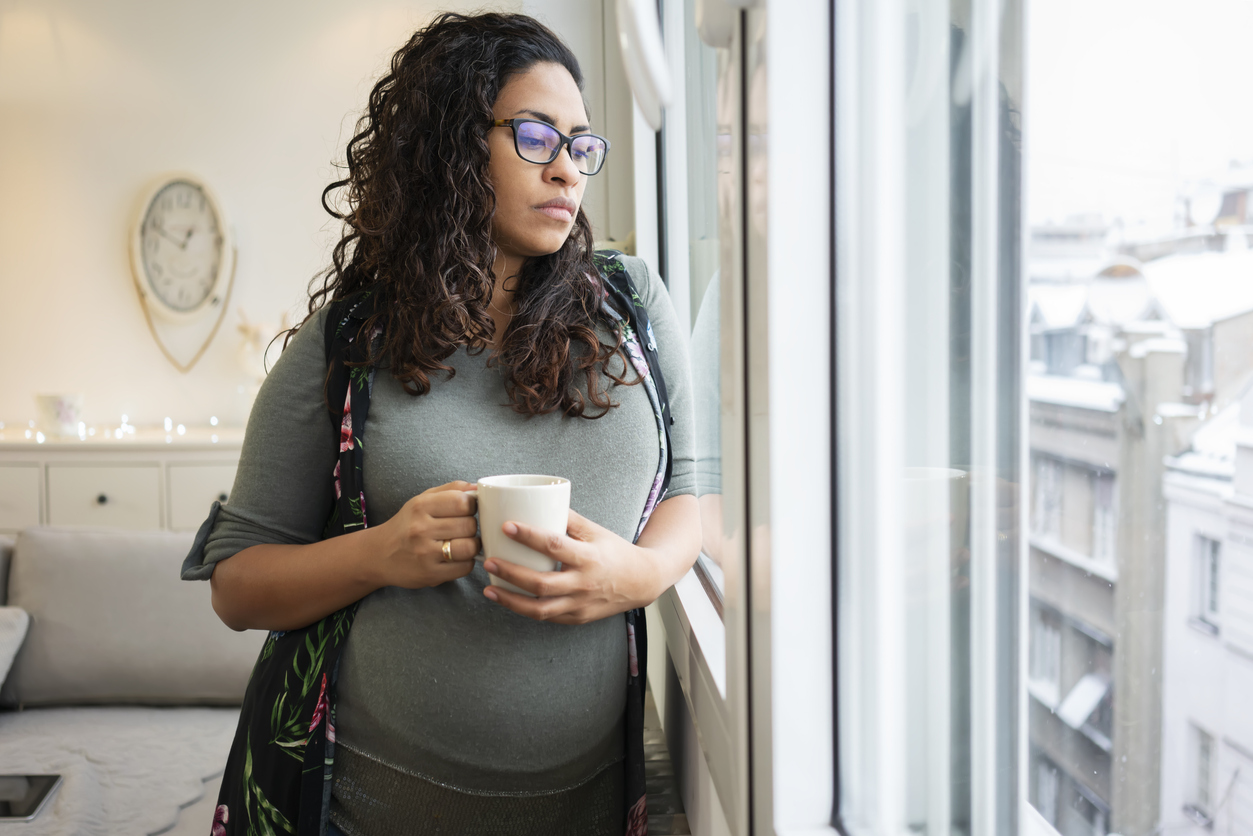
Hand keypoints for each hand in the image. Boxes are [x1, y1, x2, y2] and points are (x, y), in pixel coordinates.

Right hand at [372, 481, 479, 589]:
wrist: (379, 555)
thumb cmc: (407, 524)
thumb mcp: (423, 499)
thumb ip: (452, 490)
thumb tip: (478, 488)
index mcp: (421, 506)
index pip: (463, 502)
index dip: (471, 506)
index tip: (466, 511)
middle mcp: (421, 529)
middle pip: (469, 525)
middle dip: (471, 527)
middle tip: (462, 529)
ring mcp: (425, 554)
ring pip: (470, 547)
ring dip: (472, 546)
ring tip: (463, 543)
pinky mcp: (431, 575)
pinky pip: (465, 568)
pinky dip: (466, 562)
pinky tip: (455, 558)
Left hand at [482, 509, 660, 624]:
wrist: (642, 582)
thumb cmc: (615, 552)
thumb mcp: (596, 531)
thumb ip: (568, 519)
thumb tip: (538, 501)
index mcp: (590, 557)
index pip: (555, 546)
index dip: (530, 536)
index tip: (507, 526)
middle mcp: (584, 584)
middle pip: (542, 584)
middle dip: (511, 573)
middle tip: (488, 560)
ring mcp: (580, 605)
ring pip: (540, 609)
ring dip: (510, 600)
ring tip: (489, 588)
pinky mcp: (577, 618)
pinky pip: (547, 617)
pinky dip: (525, 610)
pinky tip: (508, 600)